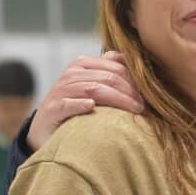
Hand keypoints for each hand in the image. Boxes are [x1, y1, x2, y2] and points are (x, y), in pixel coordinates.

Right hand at [26, 52, 143, 150]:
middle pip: (108, 78)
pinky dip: (79, 104)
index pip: (115, 66)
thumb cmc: (75, 108)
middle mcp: (71, 74)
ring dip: (117, 99)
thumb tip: (135, 65)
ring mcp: (60, 90)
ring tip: (134, 110)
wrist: (45, 129)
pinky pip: (67, 104)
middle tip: (145, 106)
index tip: (150, 95)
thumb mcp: (92, 87)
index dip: (135, 79)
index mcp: (83, 65)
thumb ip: (110, 74)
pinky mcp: (52, 109)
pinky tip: (90, 108)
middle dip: (130, 91)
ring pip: (94, 89)